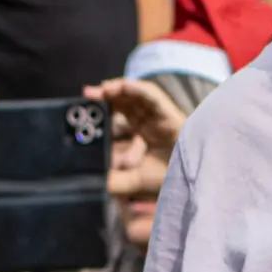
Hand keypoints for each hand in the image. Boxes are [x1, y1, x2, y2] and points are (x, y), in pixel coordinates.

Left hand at [90, 78, 186, 200]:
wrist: (191, 185)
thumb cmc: (164, 181)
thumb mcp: (130, 181)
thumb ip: (110, 180)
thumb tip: (84, 178)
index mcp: (138, 137)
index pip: (115, 119)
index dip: (99, 112)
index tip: (80, 110)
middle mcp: (148, 125)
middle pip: (125, 103)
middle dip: (106, 97)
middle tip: (87, 95)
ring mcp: (159, 118)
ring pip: (137, 97)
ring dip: (120, 89)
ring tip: (103, 88)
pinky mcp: (171, 115)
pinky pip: (154, 97)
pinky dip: (139, 89)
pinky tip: (124, 86)